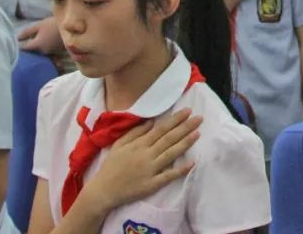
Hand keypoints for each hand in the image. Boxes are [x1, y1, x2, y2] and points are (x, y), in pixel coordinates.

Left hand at [18, 17, 64, 53]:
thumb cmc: (53, 24)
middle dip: (27, 49)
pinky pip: (46, 53)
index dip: (18, 46)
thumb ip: (27, 32)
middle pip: (31, 53)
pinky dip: (43, 50)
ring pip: (39, 53)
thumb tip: (16, 38)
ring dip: (35, 50)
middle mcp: (43, 52)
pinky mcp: (56, 52)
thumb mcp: (39, 25)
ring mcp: (50, 53)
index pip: (24, 48)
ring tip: (33, 43)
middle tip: (23, 43)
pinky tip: (44, 44)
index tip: (15, 42)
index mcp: (37, 45)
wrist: (71, 26)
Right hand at [80, 109, 201, 212]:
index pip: (161, 129)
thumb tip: (151, 121)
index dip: (175, 120)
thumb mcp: (119, 145)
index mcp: (139, 145)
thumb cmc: (111, 167)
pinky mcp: (152, 184)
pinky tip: (192, 163)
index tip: (187, 111)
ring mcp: (150, 170)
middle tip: (199, 118)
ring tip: (198, 133)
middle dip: (185, 127)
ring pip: (171, 154)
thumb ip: (135, 133)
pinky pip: (168, 176)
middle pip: (169, 139)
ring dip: (186, 143)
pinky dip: (180, 170)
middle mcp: (146, 155)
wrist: (103, 191)